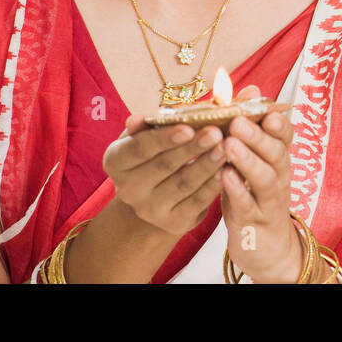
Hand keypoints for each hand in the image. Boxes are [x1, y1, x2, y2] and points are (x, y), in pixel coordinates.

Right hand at [103, 114, 226, 235]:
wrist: (159, 193)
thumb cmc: (155, 152)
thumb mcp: (146, 135)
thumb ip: (146, 125)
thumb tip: (136, 119)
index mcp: (115, 161)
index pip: (138, 148)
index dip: (163, 138)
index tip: (188, 128)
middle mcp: (127, 189)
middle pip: (163, 165)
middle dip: (192, 148)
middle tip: (216, 133)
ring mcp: (149, 209)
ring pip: (183, 184)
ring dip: (207, 165)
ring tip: (225, 147)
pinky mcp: (173, 222)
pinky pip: (197, 202)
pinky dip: (213, 185)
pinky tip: (226, 170)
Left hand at [219, 84, 302, 282]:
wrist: (268, 248)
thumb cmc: (255, 195)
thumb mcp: (254, 161)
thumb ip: (251, 127)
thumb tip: (250, 89)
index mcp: (278, 158)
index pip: (286, 135)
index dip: (278, 122)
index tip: (266, 108)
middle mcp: (279, 176)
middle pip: (276, 153)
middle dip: (258, 135)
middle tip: (238, 121)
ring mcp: (269, 200)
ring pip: (265, 178)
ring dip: (248, 160)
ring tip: (230, 145)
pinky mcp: (255, 222)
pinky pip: (248, 205)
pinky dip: (237, 190)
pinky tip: (224, 177)